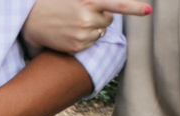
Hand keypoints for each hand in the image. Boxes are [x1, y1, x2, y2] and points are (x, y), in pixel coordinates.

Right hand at [22, 0, 151, 55]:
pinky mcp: (77, 46)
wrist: (31, 20)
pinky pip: (90, 43)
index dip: (134, 7)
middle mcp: (87, 17)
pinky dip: (83, 40)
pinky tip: (69, 33)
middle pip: (108, 20)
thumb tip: (107, 12)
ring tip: (72, 23)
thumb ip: (93, 1)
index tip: (148, 10)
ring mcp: (82, 33)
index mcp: (88, 0)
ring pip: (100, 32)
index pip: (116, 4)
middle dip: (100, 16)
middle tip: (80, 13)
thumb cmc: (53, 4)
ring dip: (91, 28)